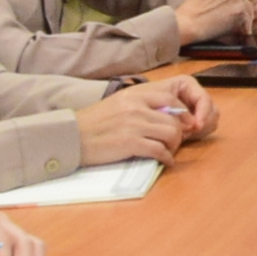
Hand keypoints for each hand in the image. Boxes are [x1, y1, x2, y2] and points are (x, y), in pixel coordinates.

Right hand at [68, 83, 206, 164]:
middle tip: (175, 142)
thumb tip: (170, 114)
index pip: (172, 97)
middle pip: (176, 118)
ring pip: (172, 133)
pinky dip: (166, 158)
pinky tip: (163, 161)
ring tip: (167, 151)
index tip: (185, 124)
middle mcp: (136, 106)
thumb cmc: (95, 123)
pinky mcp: (129, 143)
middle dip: (181, 133)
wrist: (71, 136)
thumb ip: (143, 106)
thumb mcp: (120, 104)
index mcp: (135, 94)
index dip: (184, 112)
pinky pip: (159, 150)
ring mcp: (133, 124)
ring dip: (174, 146)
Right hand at [174, 0, 256, 39]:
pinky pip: (249, 19)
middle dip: (243, 4)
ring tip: (227, 22)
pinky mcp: (241, 10)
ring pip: (250, 7)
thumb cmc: (194, 6)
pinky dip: (243, 26)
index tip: (232, 1)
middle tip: (228, 13)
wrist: (188, 23)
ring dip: (243, 16)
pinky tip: (231, 29)